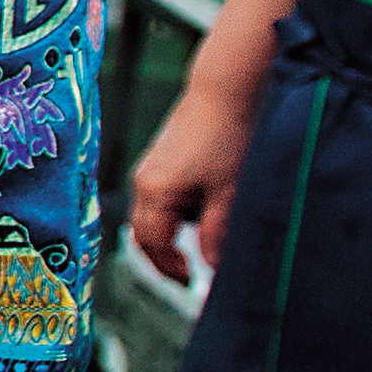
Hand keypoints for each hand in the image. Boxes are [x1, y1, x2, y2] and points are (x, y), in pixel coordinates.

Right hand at [122, 45, 264, 278]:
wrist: (221, 91)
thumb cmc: (226, 137)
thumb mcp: (228, 193)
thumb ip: (217, 233)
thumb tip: (212, 266)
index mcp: (155, 192)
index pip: (152, 244)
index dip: (170, 267)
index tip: (191, 281)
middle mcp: (143, 181)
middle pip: (143, 234)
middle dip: (163, 257)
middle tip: (188, 274)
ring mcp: (148, 169)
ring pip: (150, 216)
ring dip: (169, 234)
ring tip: (200, 240)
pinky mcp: (158, 160)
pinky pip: (157, 198)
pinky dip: (172, 214)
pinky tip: (201, 208)